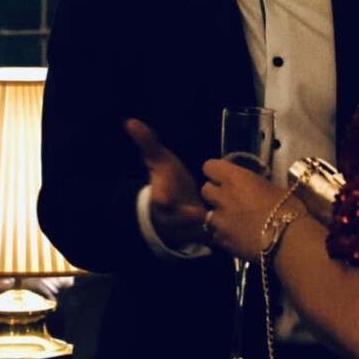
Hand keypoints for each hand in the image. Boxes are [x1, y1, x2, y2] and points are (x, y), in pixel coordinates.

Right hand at [124, 119, 206, 250]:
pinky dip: (215, 235)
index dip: (162, 197)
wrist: (174, 204)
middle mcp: (170, 217)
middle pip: (177, 219)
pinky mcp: (197, 237)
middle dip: (185, 216)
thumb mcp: (159, 161)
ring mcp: (183, 230)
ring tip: (214, 219)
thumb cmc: (169, 179)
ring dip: (202, 228)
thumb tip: (130, 121)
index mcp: (161, 196)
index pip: (159, 198)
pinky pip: (206, 238)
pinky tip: (228, 228)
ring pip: (192, 231)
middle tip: (198, 212)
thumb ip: (148, 143)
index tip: (164, 197)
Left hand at [201, 155, 286, 259]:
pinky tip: (235, 235)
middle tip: (228, 197)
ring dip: (216, 214)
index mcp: (235, 178)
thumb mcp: (271, 186)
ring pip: (206, 214)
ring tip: (230, 218)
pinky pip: (215, 233)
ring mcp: (219, 222)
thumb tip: (251, 186)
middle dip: (214, 192)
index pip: (210, 167)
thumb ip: (253, 184)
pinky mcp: (221, 242)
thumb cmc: (287, 207)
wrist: (287, 240)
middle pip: (205, 190)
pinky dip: (222, 233)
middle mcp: (223, 198)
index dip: (216, 171)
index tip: (224, 175)